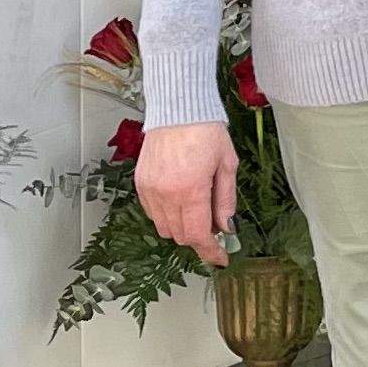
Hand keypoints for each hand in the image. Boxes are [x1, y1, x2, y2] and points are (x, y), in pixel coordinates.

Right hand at [133, 121, 235, 265]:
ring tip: (197, 209)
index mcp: (190, 190)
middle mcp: (166, 193)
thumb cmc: (206, 131)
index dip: (210, 252)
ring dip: (182, 227)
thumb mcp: (227, 165)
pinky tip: (180, 200)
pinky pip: (152, 213)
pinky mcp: (140, 183)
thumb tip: (227, 227)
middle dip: (199, 237)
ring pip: (164, 228)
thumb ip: (225, 200)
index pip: (197, 236)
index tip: (220, 258)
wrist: (178, 108)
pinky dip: (166, 215)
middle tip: (214, 226)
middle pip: (180, 236)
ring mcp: (150, 189)